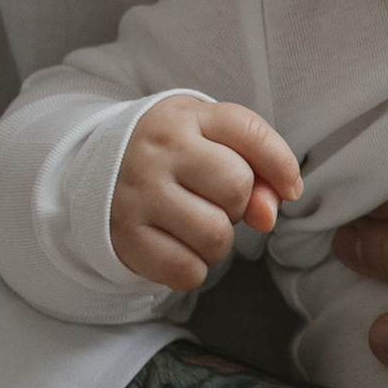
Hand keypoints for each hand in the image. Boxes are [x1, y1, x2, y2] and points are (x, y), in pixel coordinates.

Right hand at [110, 95, 300, 289]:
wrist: (99, 174)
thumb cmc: (174, 158)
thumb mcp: (213, 143)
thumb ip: (257, 169)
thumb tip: (268, 215)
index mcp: (186, 117)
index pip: (251, 133)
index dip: (282, 166)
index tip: (288, 189)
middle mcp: (158, 150)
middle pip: (236, 187)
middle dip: (240, 205)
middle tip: (216, 203)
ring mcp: (138, 193)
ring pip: (215, 234)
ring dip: (220, 243)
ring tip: (199, 227)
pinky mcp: (125, 235)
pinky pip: (185, 269)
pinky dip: (194, 269)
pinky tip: (180, 250)